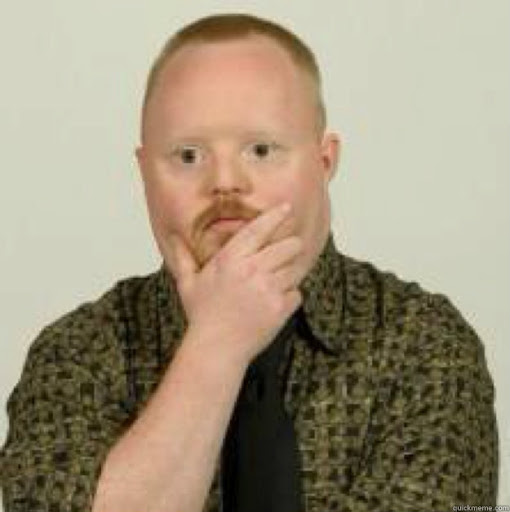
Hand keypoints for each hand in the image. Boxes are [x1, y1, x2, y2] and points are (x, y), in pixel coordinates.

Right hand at [163, 203, 305, 365]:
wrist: (216, 349)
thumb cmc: (202, 316)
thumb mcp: (188, 283)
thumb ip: (183, 257)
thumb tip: (172, 237)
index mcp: (230, 260)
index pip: (258, 229)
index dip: (275, 216)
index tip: (286, 208)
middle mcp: (251, 270)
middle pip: (289, 246)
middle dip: (291, 246)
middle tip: (286, 252)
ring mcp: (268, 289)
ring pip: (295, 268)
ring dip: (289, 273)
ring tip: (273, 283)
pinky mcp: (280, 308)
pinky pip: (296, 293)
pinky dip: (290, 297)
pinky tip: (273, 303)